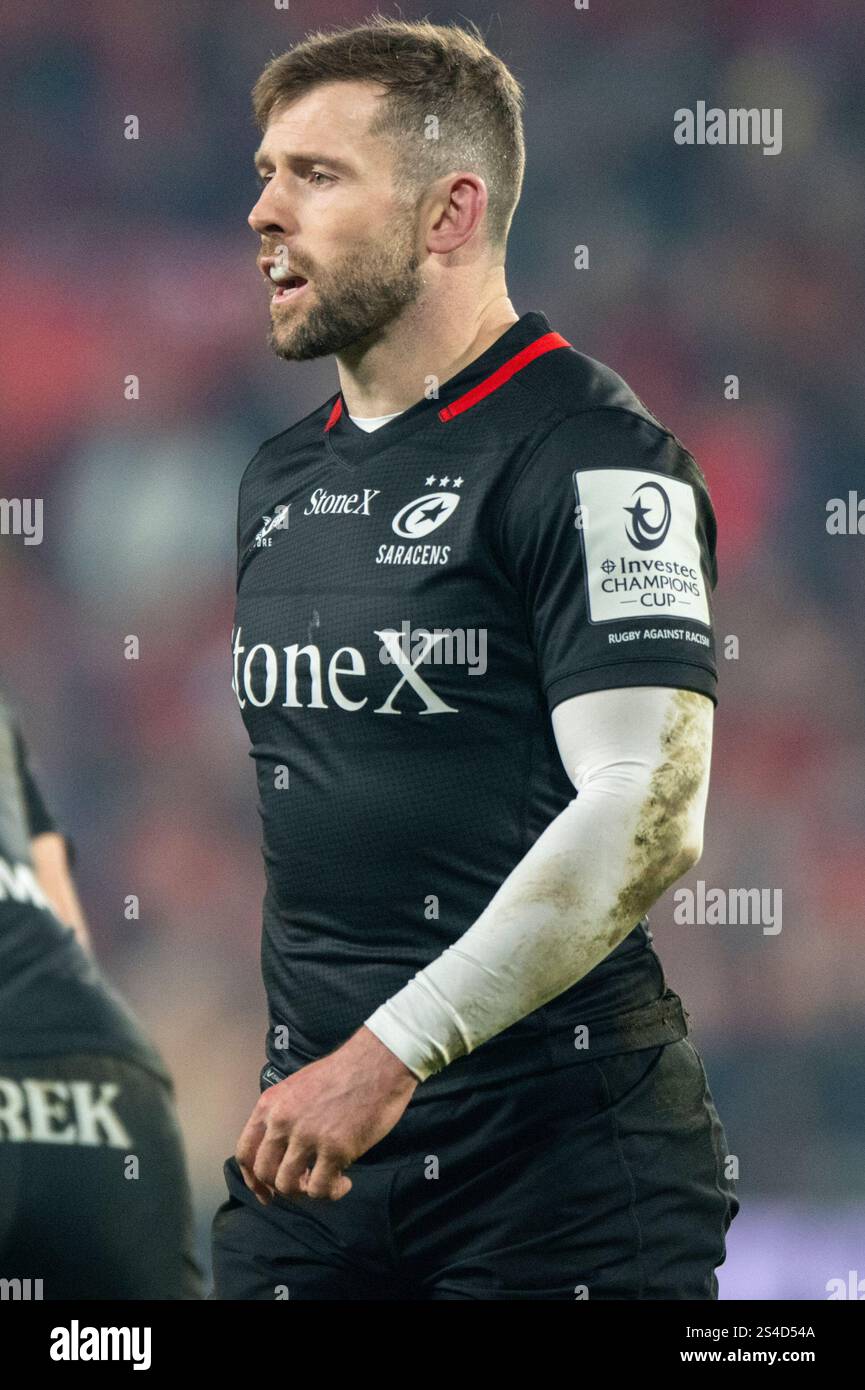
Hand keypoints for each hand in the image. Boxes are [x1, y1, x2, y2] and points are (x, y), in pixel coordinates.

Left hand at [235, 1025, 418, 1202]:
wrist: (378, 1062)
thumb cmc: (344, 1072)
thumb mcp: (298, 1086)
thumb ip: (284, 1114)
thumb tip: (281, 1149)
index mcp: (271, 1104)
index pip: (245, 1152)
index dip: (252, 1179)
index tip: (265, 1193)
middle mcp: (282, 1121)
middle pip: (265, 1173)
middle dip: (282, 1187)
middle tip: (305, 1185)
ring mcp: (307, 1136)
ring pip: (288, 1185)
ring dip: (306, 1191)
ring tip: (326, 1180)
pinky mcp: (335, 1149)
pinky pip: (320, 1189)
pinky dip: (331, 1192)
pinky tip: (345, 1181)